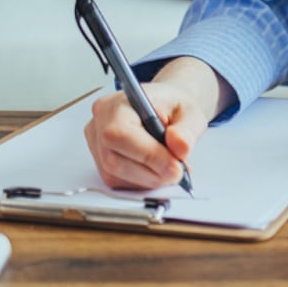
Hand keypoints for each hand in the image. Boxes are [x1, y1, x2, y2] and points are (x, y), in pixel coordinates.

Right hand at [83, 56, 223, 189]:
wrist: (167, 109)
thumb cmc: (173, 106)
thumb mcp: (190, 111)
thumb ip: (187, 129)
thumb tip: (180, 148)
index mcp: (116, 104)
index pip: (120, 134)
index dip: (148, 155)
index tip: (176, 166)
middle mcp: (99, 124)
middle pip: (114, 161)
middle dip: (152, 172)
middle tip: (179, 172)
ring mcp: (96, 145)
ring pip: (115, 176)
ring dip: (149, 179)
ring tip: (172, 169)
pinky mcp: (101, 163)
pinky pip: (118, 182)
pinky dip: (142, 182)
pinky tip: (158, 171)